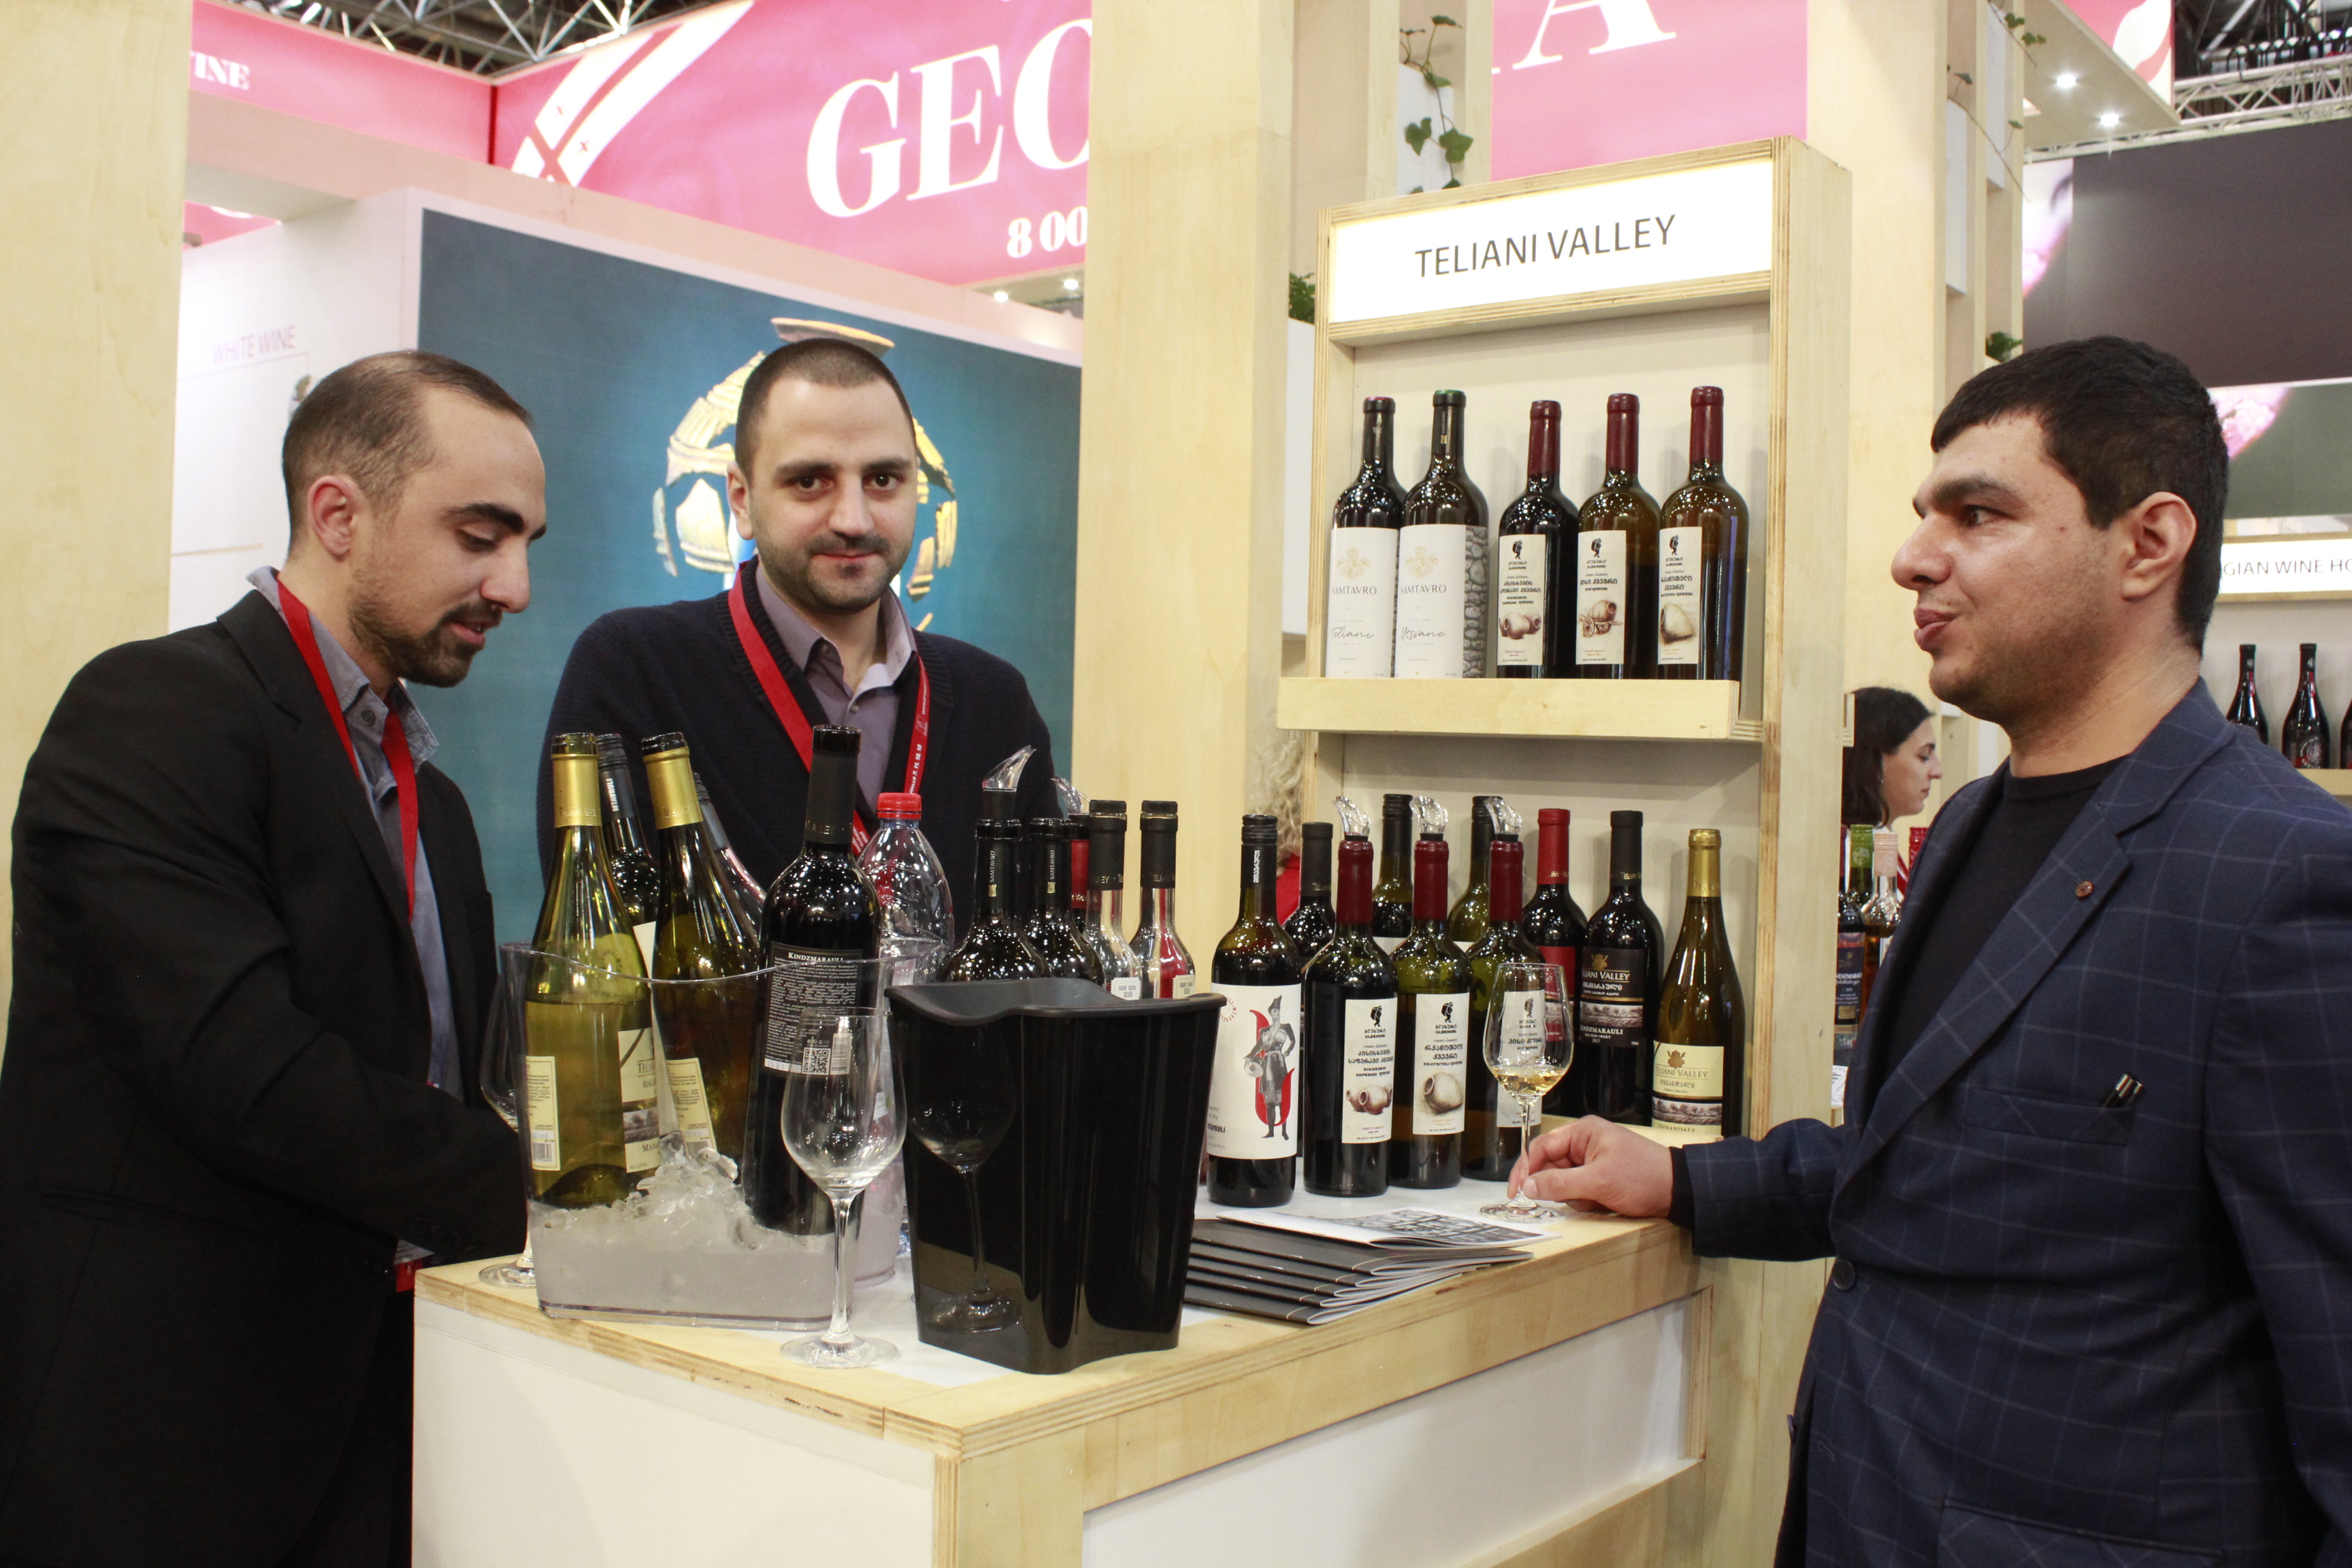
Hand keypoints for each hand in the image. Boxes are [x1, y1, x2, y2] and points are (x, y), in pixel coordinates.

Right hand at [1509, 1116, 1673, 1217]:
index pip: (1542, 1148)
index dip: (1526, 1169)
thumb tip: (1527, 1188)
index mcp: (1583, 1132)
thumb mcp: (1598, 1182)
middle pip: (1551, 1167)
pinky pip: (1579, 1191)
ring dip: (1576, 1197)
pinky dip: (1586, 1201)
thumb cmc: (1643, 1177)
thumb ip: (1559, 1184)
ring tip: (1598, 1199)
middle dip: (1559, 1188)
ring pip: (1564, 1183)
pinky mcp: (1600, 1178)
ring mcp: (1593, 1161)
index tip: (1516, 1192)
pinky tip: (1604, 1203)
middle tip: (1574, 1199)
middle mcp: (1585, 1143)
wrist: (1679, 1192)